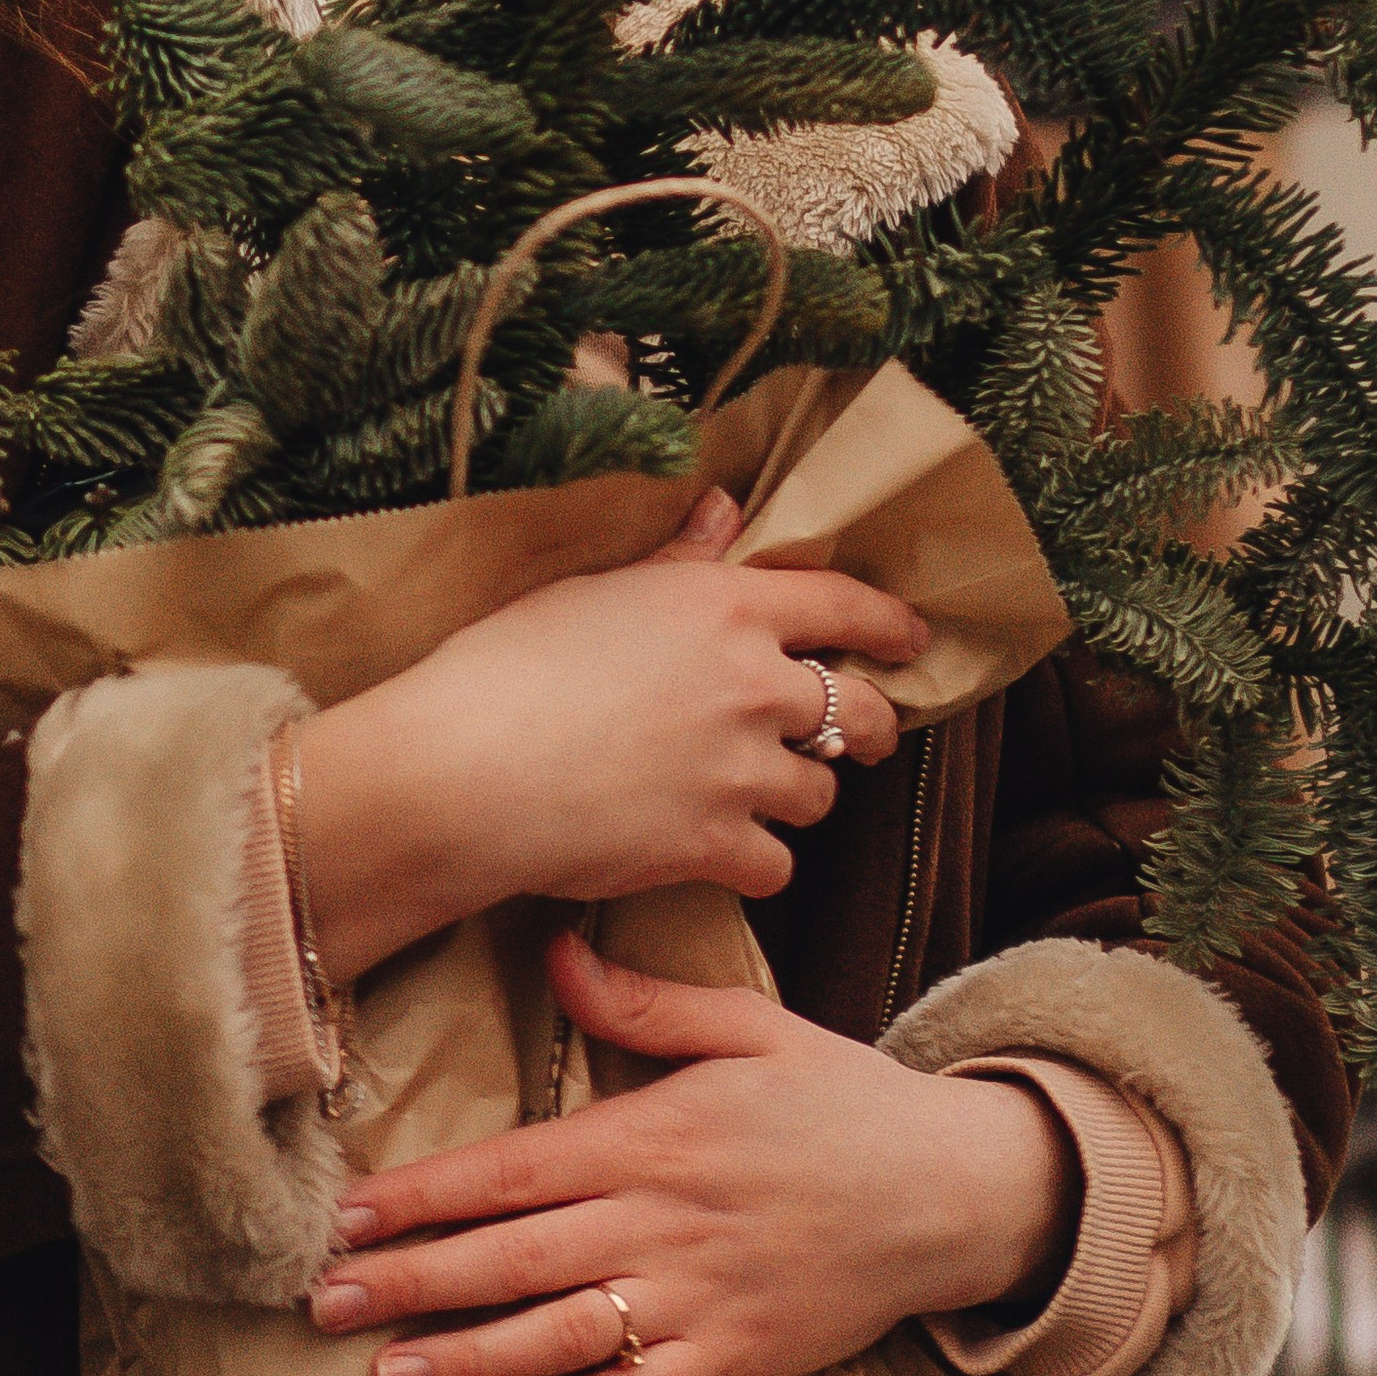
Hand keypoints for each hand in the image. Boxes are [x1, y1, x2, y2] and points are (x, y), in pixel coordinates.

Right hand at [295, 489, 926, 983]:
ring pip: (820, 793)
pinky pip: (777, 865)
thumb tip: (724, 510)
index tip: (912, 639)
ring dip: (798, 795)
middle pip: (859, 712)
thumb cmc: (506, 665)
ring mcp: (741, 770)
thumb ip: (676, 562)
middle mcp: (753, 684)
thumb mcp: (592, 591)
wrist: (464, 770)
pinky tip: (721, 854)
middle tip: (862, 739)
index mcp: (726, 606)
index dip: (889, 624)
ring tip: (758, 795)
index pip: (843, 607)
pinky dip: (756, 862)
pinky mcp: (717, 847)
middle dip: (870, 727)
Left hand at [305, 932, 1077, 1375]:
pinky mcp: (731, 1359)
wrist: (952, 1192)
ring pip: (556, 1336)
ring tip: (384, 1374)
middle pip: (512, 1257)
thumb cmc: (841, 1102)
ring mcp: (695, 1299)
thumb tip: (554, 955)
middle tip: (323, 1302)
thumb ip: (644, 1002)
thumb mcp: (748, 1026)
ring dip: (463, 1356)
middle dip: (411, 1280)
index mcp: (653, 1136)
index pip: (512, 1170)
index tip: (352, 1213)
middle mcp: (661, 1222)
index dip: (425, 1196)